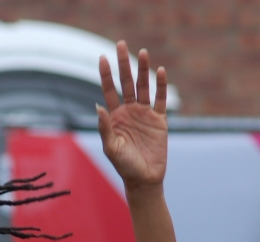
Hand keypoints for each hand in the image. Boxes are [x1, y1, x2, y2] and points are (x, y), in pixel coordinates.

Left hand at [97, 41, 168, 189]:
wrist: (144, 179)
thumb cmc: (124, 166)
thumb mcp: (111, 147)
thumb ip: (105, 127)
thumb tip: (98, 106)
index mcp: (115, 117)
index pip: (109, 90)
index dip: (106, 74)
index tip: (102, 58)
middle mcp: (129, 112)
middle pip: (126, 83)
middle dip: (123, 64)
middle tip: (120, 44)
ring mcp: (145, 114)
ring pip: (144, 87)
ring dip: (143, 70)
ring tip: (143, 52)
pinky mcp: (160, 120)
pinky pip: (161, 100)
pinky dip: (161, 86)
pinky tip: (160, 72)